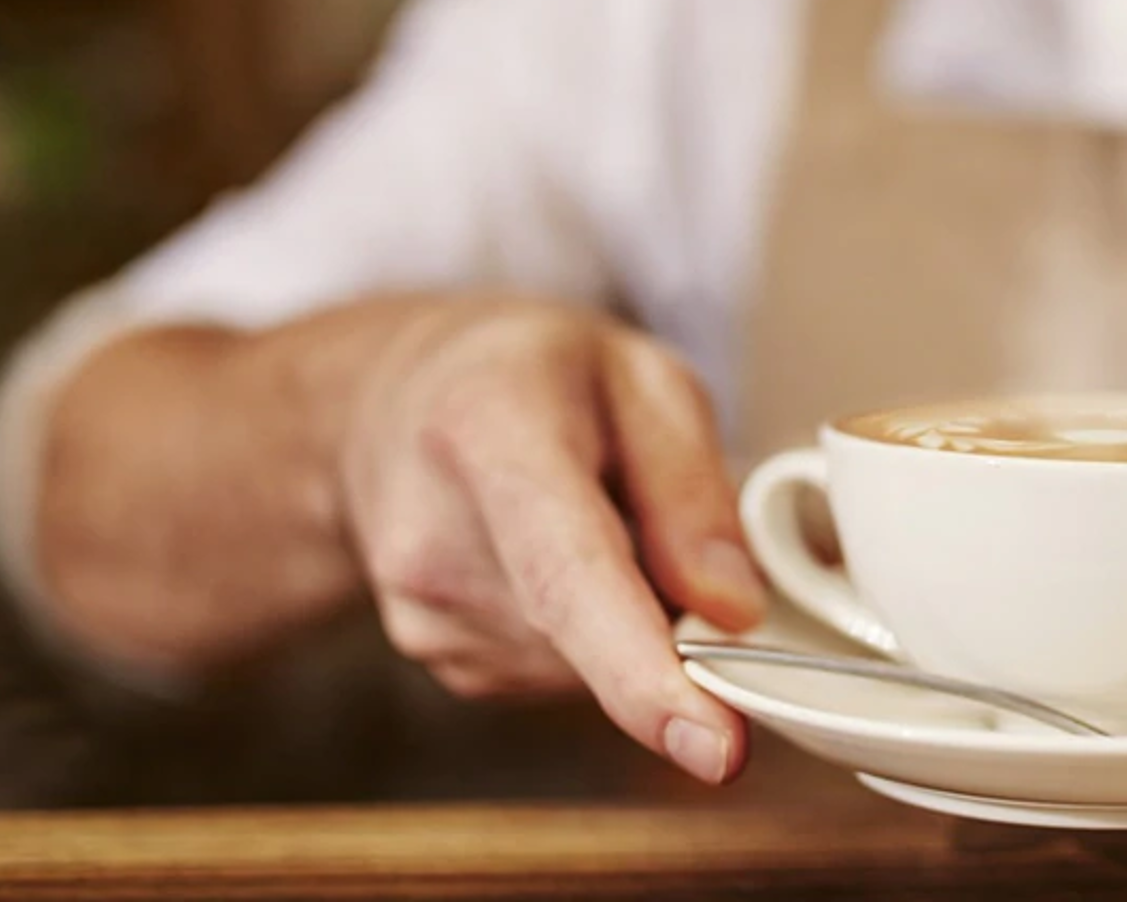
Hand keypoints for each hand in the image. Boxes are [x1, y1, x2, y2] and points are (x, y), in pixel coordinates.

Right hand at [338, 298, 764, 783]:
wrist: (393, 401)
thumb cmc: (533, 377)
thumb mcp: (642, 377)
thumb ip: (694, 489)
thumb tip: (734, 612)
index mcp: (490, 434)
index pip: (569, 576)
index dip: (644, 673)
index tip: (716, 748)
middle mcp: (435, 537)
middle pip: (593, 632)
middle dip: (667, 609)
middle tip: (654, 512)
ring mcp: (425, 613)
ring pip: (590, 664)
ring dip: (628, 616)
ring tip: (586, 516)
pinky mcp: (440, 660)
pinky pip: (566, 674)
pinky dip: (593, 634)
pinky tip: (556, 561)